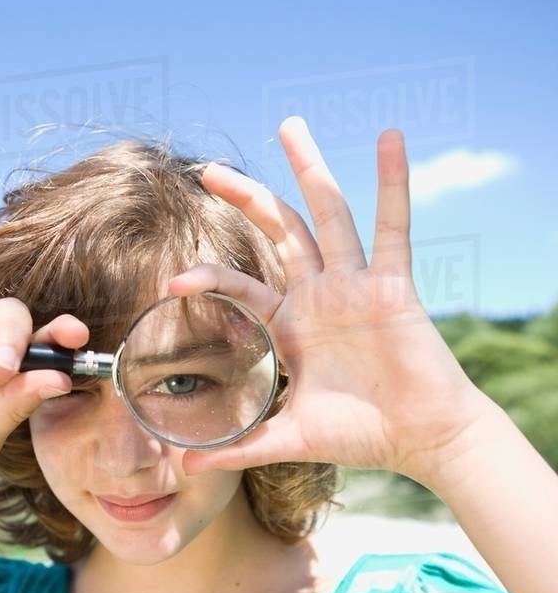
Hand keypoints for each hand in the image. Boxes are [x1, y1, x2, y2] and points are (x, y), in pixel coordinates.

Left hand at [167, 117, 490, 486]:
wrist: (420, 439)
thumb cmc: (361, 435)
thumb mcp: (289, 438)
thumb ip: (240, 448)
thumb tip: (188, 467)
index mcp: (291, 325)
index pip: (241, 286)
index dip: (209, 277)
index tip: (173, 278)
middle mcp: (319, 295)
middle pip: (278, 231)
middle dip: (245, 197)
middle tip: (209, 169)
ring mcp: (354, 284)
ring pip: (327, 214)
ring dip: (310, 169)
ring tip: (289, 125)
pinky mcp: (391, 283)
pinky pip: (392, 226)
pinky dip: (392, 182)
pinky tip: (390, 139)